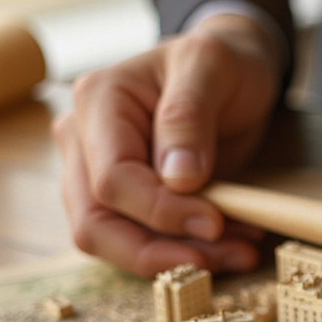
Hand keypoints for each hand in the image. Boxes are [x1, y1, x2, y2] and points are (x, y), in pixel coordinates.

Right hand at [55, 13, 281, 276]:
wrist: (230, 69)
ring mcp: (93, 173)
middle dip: (162, 252)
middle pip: (96, 223)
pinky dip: (182, 253)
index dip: (162, 212)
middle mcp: (82, 140)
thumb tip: (177, 180)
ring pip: (112, 243)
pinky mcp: (120, 200)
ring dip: (175, 259)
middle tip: (227, 256)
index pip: (112, 180)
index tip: (216, 222)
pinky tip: (227, 247)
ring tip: (239, 253)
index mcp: (98, 102)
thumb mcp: (213, 67)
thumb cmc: (221, 61)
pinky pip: (137, 242)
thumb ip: (189, 117)